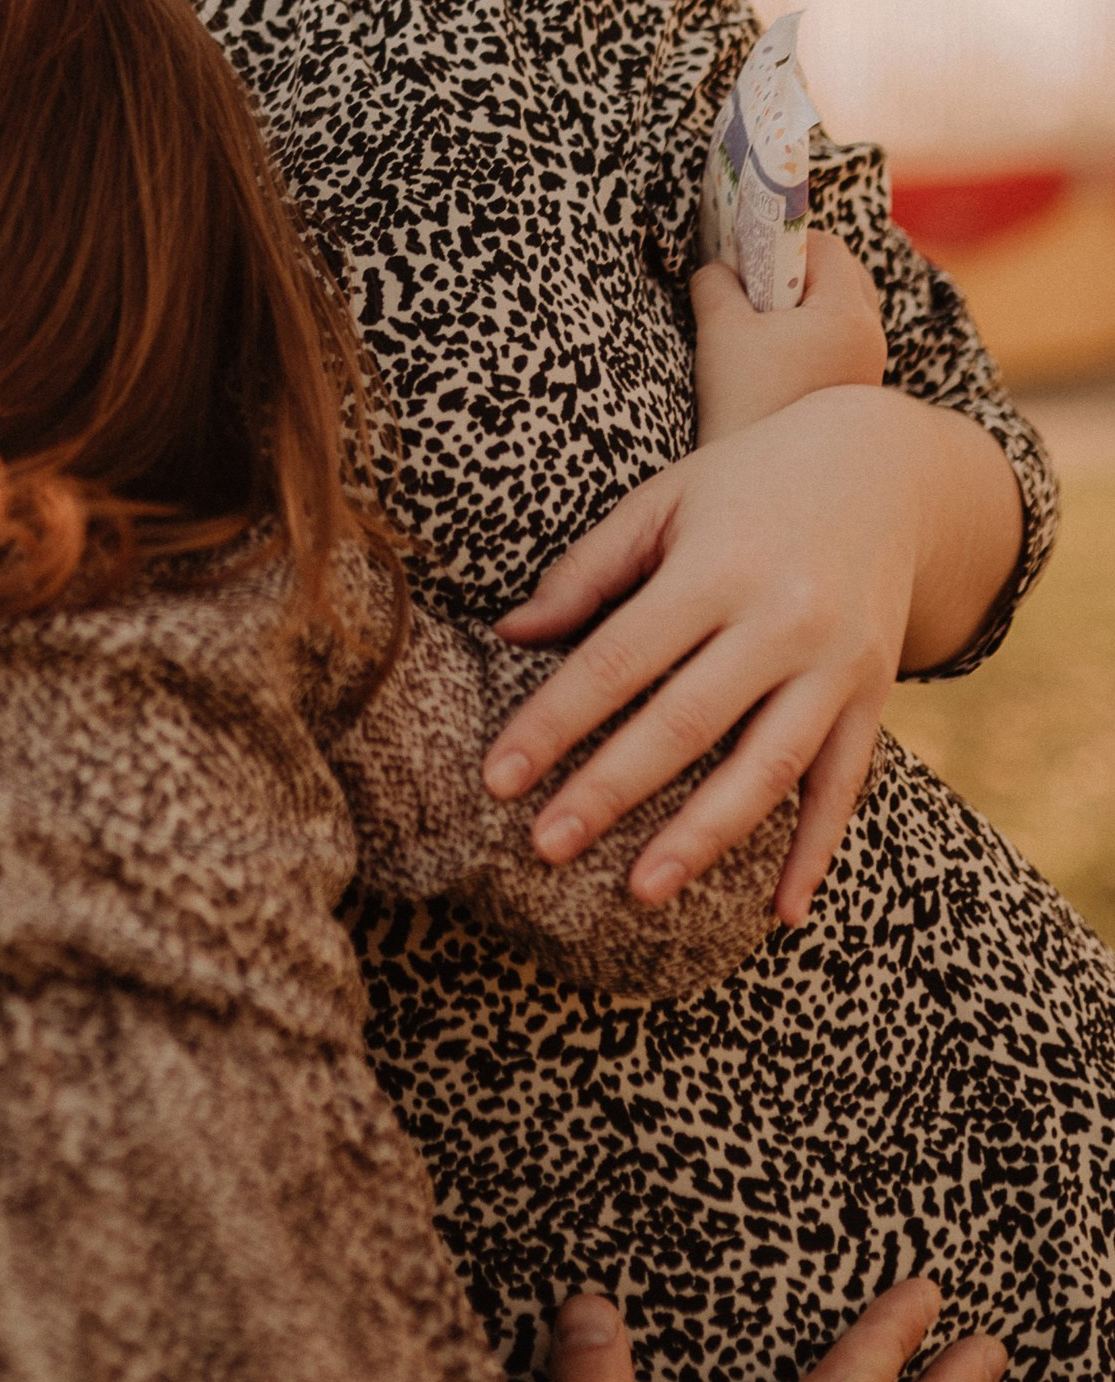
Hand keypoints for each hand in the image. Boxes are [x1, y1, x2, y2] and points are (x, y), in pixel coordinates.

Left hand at [485, 387, 1023, 921]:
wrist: (883, 467)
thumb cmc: (744, 485)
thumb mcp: (661, 503)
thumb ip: (587, 574)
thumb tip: (508, 636)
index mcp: (716, 567)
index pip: (618, 659)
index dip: (554, 722)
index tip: (498, 777)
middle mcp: (783, 619)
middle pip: (685, 723)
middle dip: (611, 790)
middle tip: (545, 847)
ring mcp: (839, 664)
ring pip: (767, 767)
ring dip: (704, 836)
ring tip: (643, 892)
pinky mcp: (875, 696)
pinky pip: (844, 785)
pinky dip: (815, 851)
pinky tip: (780, 914)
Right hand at [693, 234, 886, 443]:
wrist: (762, 480)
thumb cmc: (742, 399)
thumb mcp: (719, 328)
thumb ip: (716, 281)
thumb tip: (720, 268)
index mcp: (847, 315)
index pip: (828, 247)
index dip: (785, 240)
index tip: (749, 254)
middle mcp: (871, 338)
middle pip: (846, 275)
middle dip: (800, 270)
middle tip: (758, 286)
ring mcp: (869, 368)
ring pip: (844, 310)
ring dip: (806, 304)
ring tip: (764, 327)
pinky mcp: (855, 391)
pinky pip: (841, 343)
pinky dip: (812, 335)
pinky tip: (775, 359)